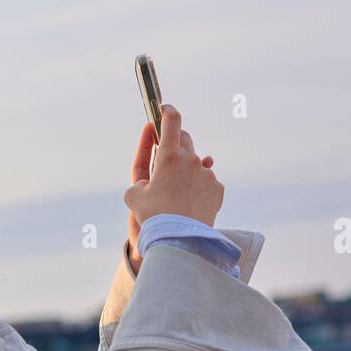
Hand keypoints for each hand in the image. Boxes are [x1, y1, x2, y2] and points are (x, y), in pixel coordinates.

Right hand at [123, 106, 222, 230]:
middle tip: (164, 152)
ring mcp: (207, 174)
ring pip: (196, 162)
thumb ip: (139, 179)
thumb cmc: (154, 218)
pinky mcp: (217, 189)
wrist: (180, 241)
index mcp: (169, 156)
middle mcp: (192, 160)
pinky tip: (188, 201)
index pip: (171, 120)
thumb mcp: (134, 196)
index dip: (166, 110)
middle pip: (184, 138)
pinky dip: (198, 185)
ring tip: (175, 189)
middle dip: (173, 141)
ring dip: (186, 168)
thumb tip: (149, 180)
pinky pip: (206, 180)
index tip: (162, 109)